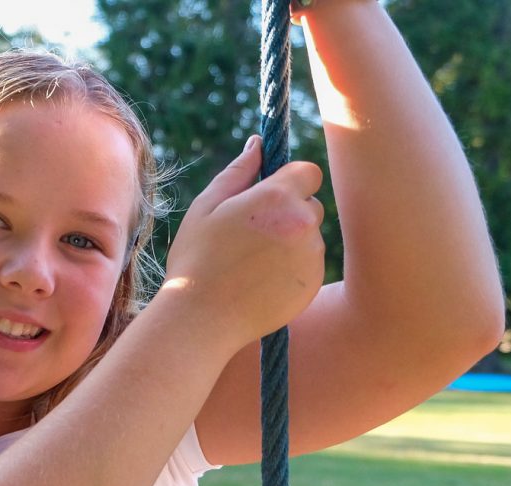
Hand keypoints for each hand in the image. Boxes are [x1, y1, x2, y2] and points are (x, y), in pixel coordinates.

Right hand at [164, 135, 324, 343]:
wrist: (202, 318)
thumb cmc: (196, 260)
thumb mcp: (206, 208)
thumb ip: (238, 172)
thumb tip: (259, 143)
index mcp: (277, 197)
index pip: (307, 171)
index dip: (288, 181)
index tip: (266, 198)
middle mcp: (303, 223)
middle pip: (310, 205)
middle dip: (288, 214)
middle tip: (249, 237)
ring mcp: (312, 255)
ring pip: (309, 237)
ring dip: (288, 243)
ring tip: (249, 264)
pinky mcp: (313, 283)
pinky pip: (308, 265)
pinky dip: (290, 269)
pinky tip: (259, 282)